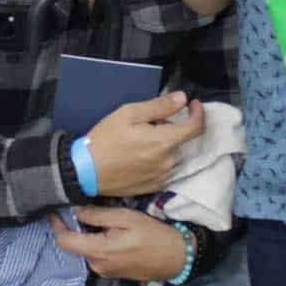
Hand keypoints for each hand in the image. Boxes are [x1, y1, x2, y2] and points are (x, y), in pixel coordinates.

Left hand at [49, 207, 187, 279]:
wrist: (176, 258)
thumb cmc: (153, 235)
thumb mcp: (126, 218)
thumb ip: (98, 216)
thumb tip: (75, 210)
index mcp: (98, 251)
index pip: (64, 241)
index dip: (56, 225)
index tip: (53, 211)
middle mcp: (97, 265)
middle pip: (74, 244)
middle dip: (74, 226)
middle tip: (82, 206)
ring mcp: (104, 271)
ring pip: (86, 249)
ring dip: (88, 234)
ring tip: (102, 217)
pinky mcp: (112, 272)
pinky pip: (97, 255)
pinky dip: (97, 242)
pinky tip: (111, 231)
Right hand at [88, 91, 204, 196]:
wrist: (86, 171)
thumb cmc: (105, 139)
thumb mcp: (129, 114)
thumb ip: (160, 106)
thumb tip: (183, 98)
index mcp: (164, 142)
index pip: (196, 127)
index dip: (199, 113)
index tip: (193, 104)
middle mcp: (168, 162)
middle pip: (180, 139)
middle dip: (169, 128)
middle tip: (146, 123)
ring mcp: (162, 176)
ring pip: (172, 154)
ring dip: (163, 144)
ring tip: (139, 140)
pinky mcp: (153, 186)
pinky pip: (164, 168)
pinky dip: (157, 158)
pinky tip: (137, 155)